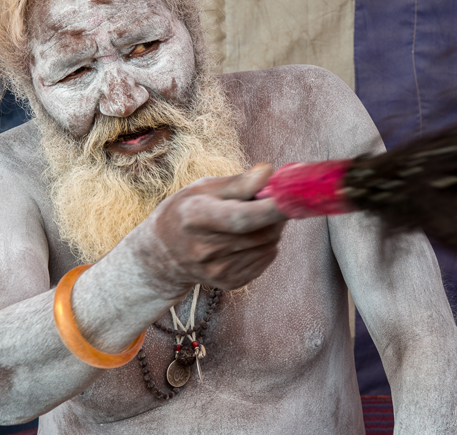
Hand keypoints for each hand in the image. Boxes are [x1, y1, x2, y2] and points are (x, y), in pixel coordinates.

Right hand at [141, 163, 286, 290]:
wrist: (162, 255)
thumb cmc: (185, 211)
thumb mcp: (203, 188)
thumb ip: (239, 183)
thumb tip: (270, 173)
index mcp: (196, 218)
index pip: (241, 217)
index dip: (271, 208)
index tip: (293, 196)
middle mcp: (206, 249)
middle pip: (262, 232)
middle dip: (276, 213)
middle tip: (268, 199)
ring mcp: (218, 270)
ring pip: (270, 244)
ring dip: (271, 227)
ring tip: (251, 218)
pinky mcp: (231, 283)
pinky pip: (267, 258)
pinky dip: (266, 244)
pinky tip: (246, 237)